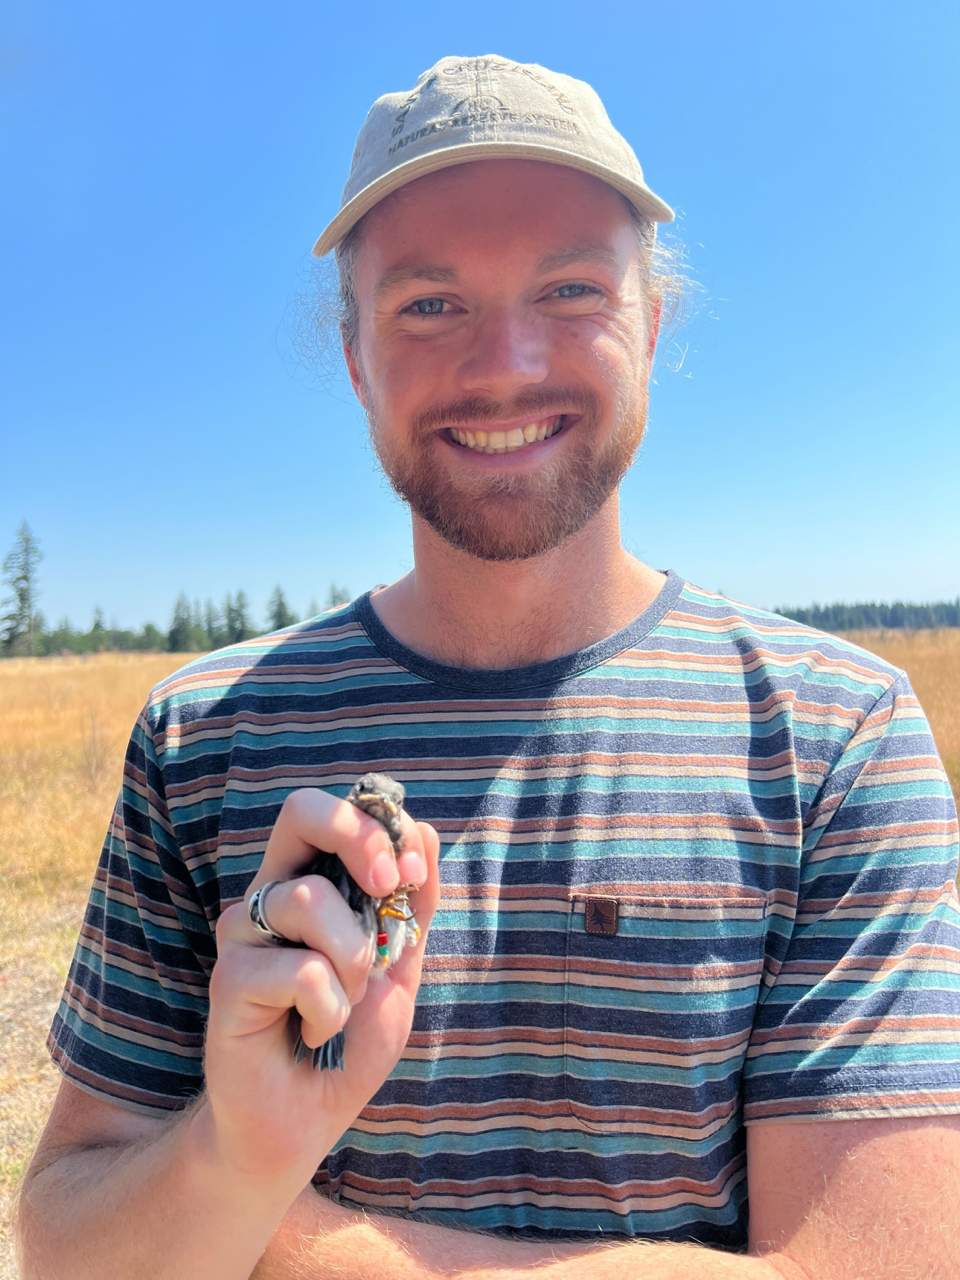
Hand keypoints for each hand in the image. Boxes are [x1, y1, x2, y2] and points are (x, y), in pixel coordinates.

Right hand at [202, 788, 439, 1187]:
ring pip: (311, 899)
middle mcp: (270, 895)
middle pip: (301, 811)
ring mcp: (244, 935)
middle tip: (386, 886)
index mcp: (310, 881)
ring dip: (354, 961)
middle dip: (358, 837)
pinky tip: (317, 1032)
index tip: (413, 872)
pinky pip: (302, 970)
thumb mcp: (399, 966)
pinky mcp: (227, 980)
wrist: (305, 1120)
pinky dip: (331, 1009)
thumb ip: (412, 906)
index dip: (382, 825)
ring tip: (346, 1003)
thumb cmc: (350, 1041)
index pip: (334, 811)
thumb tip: (424, 835)